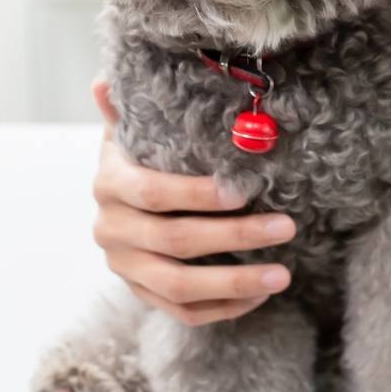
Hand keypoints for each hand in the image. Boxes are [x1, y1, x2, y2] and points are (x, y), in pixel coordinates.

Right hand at [90, 78, 296, 326]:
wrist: (116, 203)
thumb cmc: (138, 156)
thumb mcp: (129, 130)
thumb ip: (123, 108)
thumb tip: (104, 80)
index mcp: (110, 185)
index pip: (154, 193)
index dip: (198, 195)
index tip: (245, 191)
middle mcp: (112, 231)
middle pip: (176, 241)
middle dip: (236, 236)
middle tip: (286, 227)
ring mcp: (126, 269)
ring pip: (181, 287)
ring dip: (236, 283)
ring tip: (283, 274)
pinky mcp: (142, 294)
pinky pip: (183, 312)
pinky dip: (223, 308)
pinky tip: (260, 295)